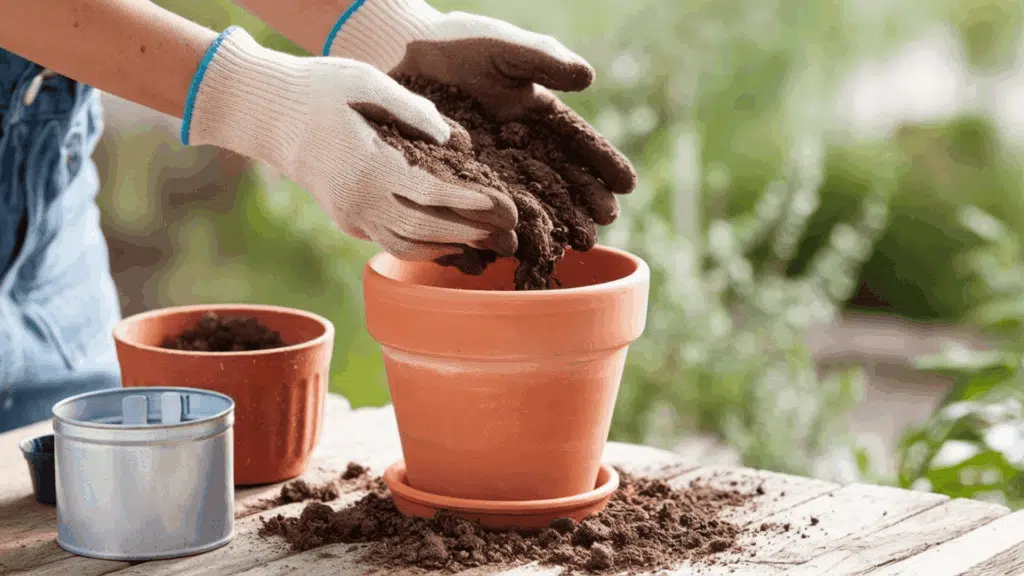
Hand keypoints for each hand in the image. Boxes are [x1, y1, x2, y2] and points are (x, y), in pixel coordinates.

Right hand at [182, 26, 517, 260]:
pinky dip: (422, 247)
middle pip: (427, 229)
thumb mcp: (368, 82)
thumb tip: (456, 139)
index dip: (470, 203)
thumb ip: (414, 110)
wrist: (266, 111)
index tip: (501, 204)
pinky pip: (389, 242)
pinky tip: (449, 240)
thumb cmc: (320, 88)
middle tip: (509, 230)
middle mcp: (360, 200)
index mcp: (369, 166)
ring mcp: (350, 215)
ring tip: (486, 242)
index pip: (432, 194)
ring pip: (407, 246)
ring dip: (450, 247)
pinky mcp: (345, 219)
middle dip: (472, 232)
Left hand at [323, 0, 636, 224]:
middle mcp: (518, 152)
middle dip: (580, 208)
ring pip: (524, 205)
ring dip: (547, 228)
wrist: (400, 57)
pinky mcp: (454, 187)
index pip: (577, 145)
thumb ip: (542, 61)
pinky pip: (476, 215)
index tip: (626, 185)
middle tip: (599, 229)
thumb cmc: (456, 46)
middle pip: (556, 184)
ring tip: (567, 245)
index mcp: (537, 119)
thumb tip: (588, 77)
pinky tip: (510, 250)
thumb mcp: (502, 47)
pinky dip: (492, 234)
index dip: (602, 165)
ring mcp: (487, 173)